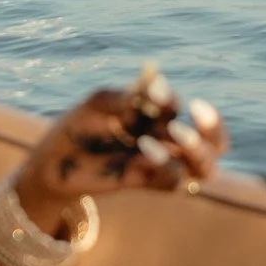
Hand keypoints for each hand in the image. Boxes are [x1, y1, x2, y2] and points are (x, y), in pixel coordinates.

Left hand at [13, 72, 227, 235]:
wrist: (51, 163)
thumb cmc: (76, 129)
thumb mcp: (95, 105)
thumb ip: (123, 96)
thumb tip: (151, 83)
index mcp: (160, 118)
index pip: (192, 111)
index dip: (181, 101)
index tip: (156, 91)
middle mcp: (166, 141)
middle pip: (214, 144)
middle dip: (212, 130)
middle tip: (193, 112)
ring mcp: (158, 164)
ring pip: (203, 167)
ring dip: (195, 150)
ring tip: (174, 132)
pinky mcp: (144, 182)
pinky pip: (172, 180)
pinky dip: (165, 164)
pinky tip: (145, 149)